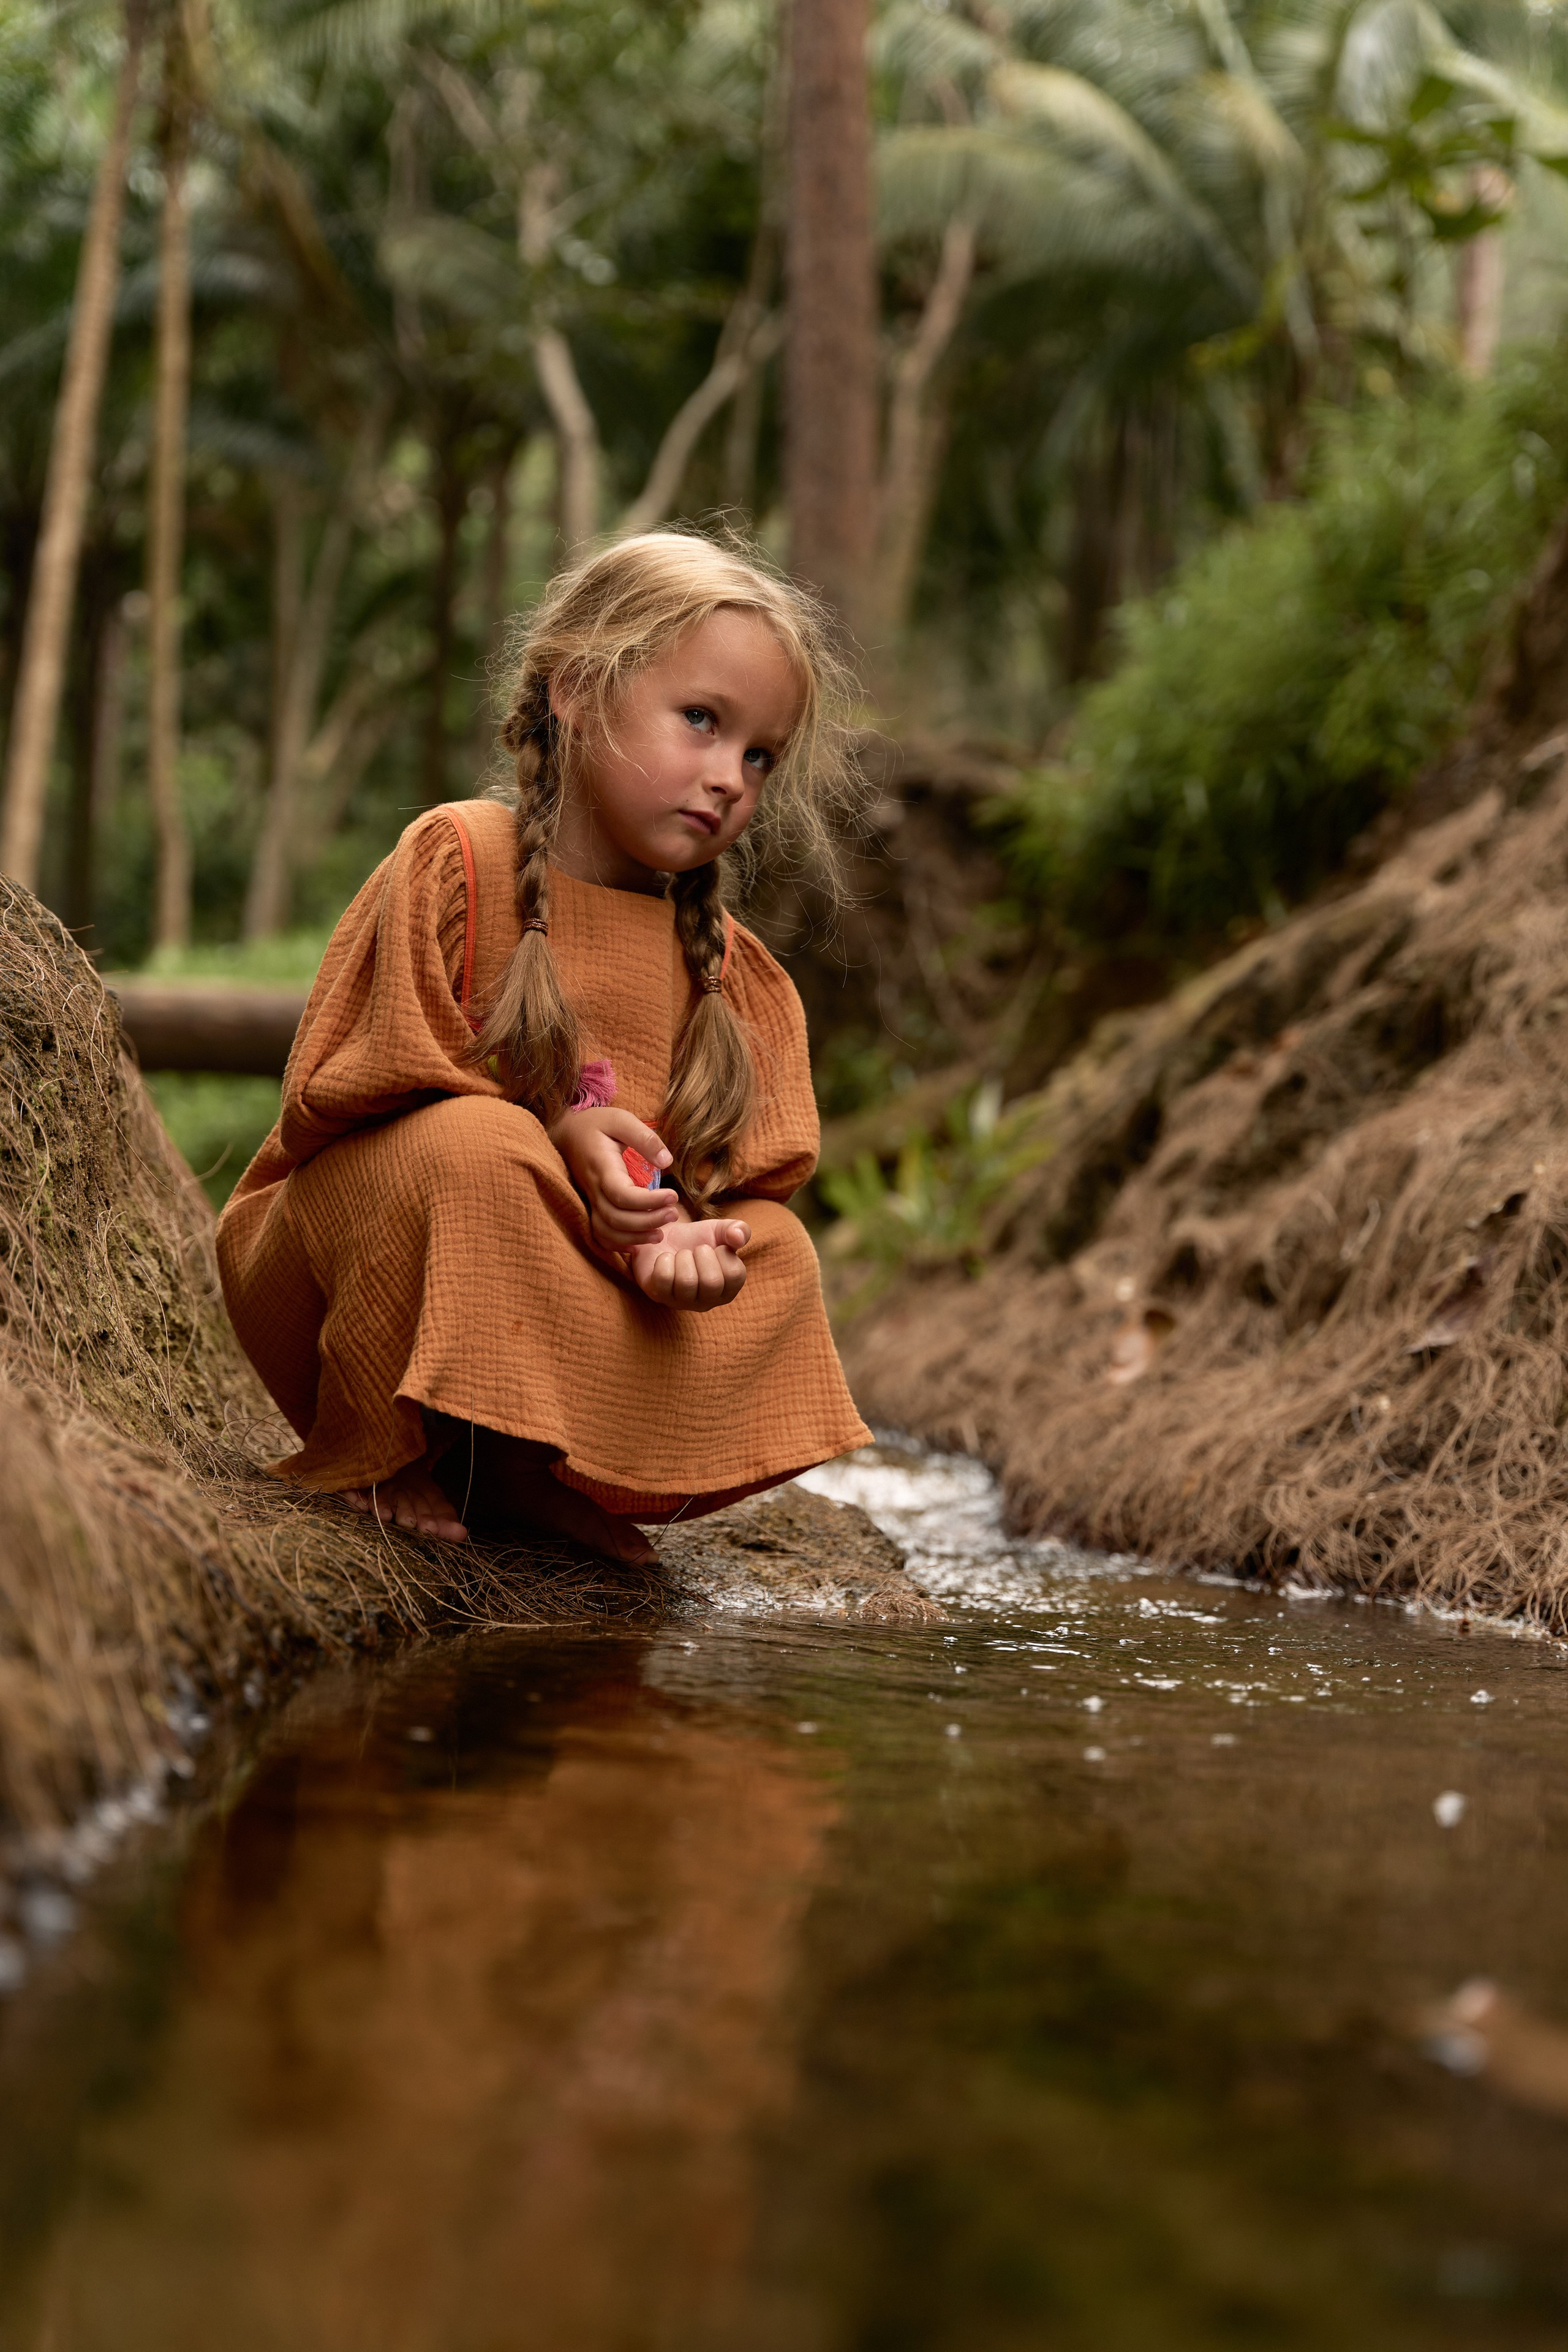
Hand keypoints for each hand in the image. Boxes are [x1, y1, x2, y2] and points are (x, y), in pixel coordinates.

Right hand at [549, 1105, 680, 1253]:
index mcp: (601, 1167)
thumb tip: (666, 1161)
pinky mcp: (591, 1207)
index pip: (621, 1195)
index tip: (673, 1195)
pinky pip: (600, 1234)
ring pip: (607, 1232)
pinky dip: (618, 1244)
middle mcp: (593, 1189)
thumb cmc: (595, 1125)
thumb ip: (644, 1138)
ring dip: (635, 1237)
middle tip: (674, 1214)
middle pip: (616, 1218)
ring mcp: (590, 1201)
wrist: (566, 1133)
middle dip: (648, 1221)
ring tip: (662, 1232)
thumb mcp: (620, 1119)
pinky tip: (639, 1242)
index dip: (648, 1202)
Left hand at [627, 1216, 749, 1311]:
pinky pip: (663, 1278)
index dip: (723, 1253)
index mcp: (728, 1289)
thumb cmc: (696, 1239)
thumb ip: (738, 1229)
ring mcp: (682, 1302)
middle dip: (702, 1255)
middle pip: (711, 1282)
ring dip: (683, 1257)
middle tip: (695, 1250)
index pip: (735, 1274)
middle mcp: (708, 1302)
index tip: (714, 1249)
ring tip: (681, 1255)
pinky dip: (664, 1260)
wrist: (665, 1238)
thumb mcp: (720, 1230)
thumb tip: (738, 1237)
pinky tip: (666, 1259)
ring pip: (686, 1281)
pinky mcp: (659, 1296)